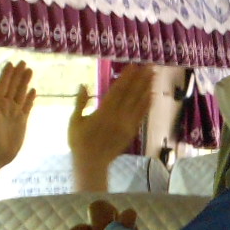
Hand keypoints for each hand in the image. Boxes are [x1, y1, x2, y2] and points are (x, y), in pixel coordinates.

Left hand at [0, 61, 36, 165]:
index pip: (2, 85)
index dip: (7, 74)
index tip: (11, 63)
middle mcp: (5, 105)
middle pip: (13, 86)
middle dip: (17, 74)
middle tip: (23, 62)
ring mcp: (14, 112)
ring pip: (21, 93)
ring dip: (25, 82)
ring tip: (29, 71)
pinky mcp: (21, 120)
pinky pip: (27, 106)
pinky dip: (30, 98)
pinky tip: (33, 90)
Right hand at [68, 66, 154, 189]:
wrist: (91, 163)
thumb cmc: (79, 142)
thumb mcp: (74, 121)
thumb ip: (80, 102)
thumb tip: (83, 85)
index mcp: (103, 111)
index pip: (117, 90)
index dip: (126, 77)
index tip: (133, 66)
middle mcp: (117, 116)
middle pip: (131, 93)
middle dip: (141, 79)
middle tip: (150, 66)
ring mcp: (126, 124)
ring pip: (138, 102)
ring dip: (147, 88)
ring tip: (154, 76)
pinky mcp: (131, 132)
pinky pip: (141, 116)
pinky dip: (147, 105)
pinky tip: (152, 95)